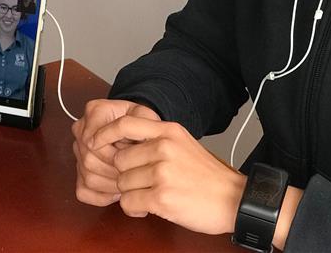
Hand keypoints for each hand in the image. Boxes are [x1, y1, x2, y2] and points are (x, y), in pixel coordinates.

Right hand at [71, 99, 159, 205]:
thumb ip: (143, 124)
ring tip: (130, 183)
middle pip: (89, 160)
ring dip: (111, 185)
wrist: (136, 128)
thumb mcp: (147, 117)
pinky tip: (118, 192)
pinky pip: (83, 191)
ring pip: (87, 177)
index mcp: (95, 111)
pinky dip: (102, 196)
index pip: (93, 140)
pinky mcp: (78, 171)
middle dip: (115, 171)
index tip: (133, 159)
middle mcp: (81, 129)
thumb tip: (132, 145)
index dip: (114, 155)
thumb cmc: (142, 124)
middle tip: (135, 175)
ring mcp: (78, 151)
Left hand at [91, 114, 245, 235]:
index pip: (124, 123)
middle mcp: (163, 148)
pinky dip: (135, 208)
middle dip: (125, 175)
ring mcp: (162, 173)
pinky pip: (128, 202)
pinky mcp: (162, 197)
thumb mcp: (183, 143)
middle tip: (142, 183)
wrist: (235, 200)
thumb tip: (120, 141)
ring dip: (131, 193)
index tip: (95, 142)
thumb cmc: (207, 175)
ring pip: (122, 183)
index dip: (104, 133)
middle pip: (119, 160)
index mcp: (168, 131)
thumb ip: (155, 139)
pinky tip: (151, 206)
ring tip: (151, 195)